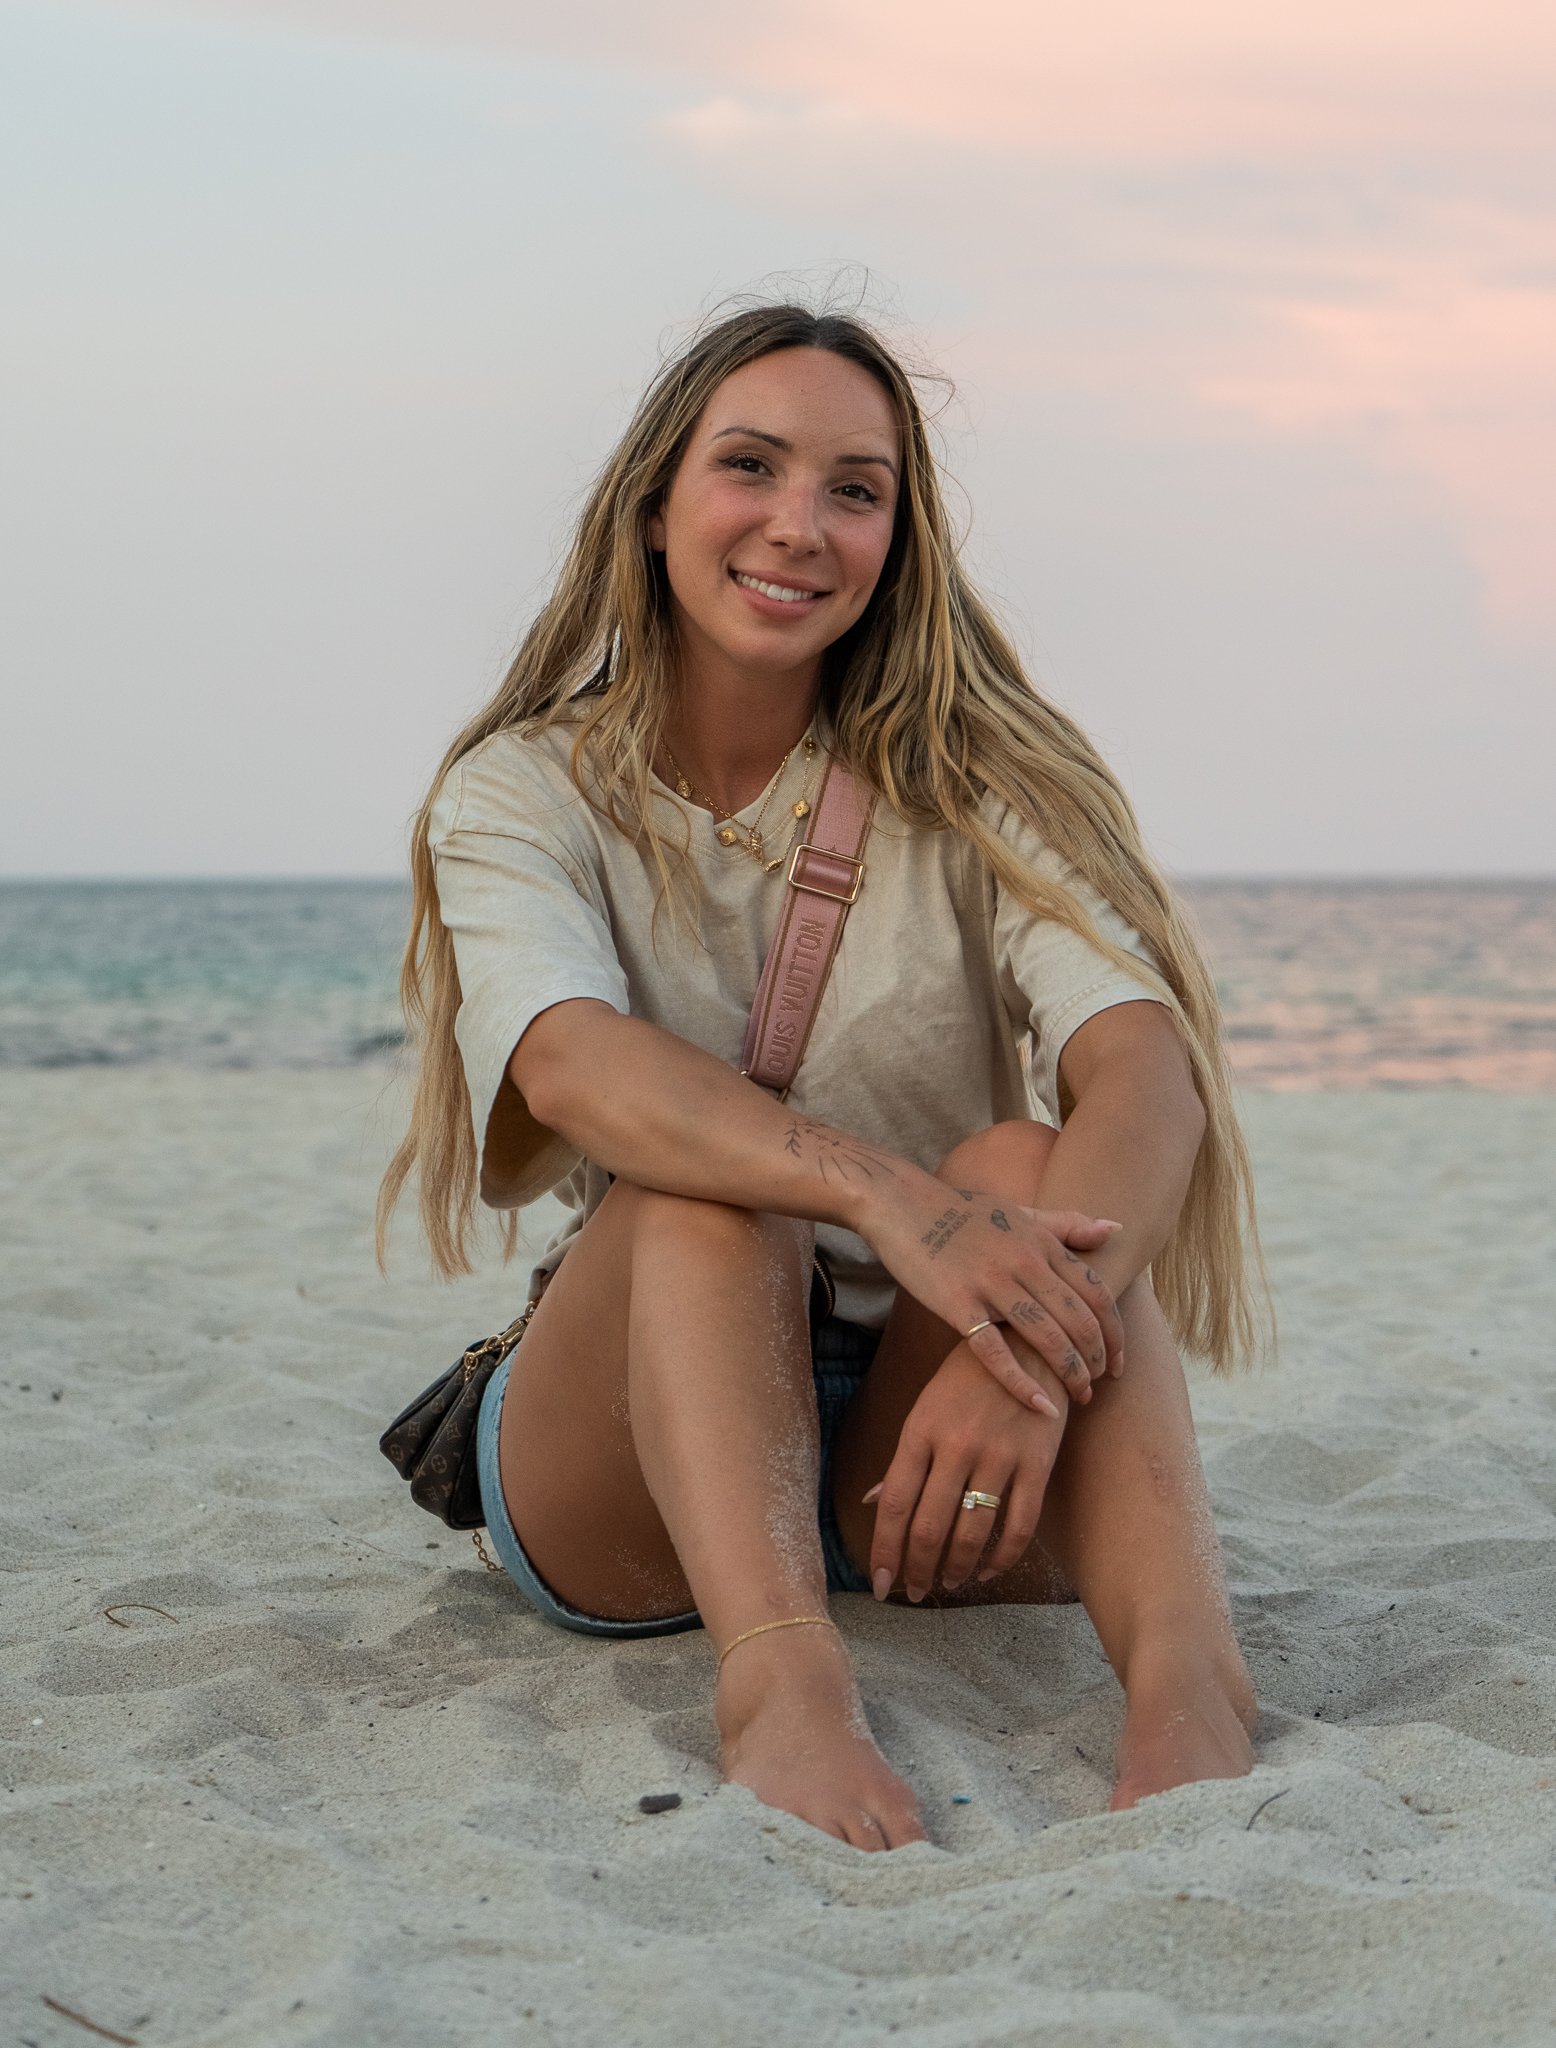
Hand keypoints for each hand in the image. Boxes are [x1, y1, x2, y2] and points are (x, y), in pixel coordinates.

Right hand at [862, 1173, 1124, 1414]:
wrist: (902, 1204)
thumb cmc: (962, 1211)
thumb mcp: (1021, 1213)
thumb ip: (1068, 1224)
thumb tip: (1117, 1229)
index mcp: (1042, 1243)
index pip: (1097, 1293)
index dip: (1115, 1332)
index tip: (1118, 1361)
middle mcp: (1024, 1263)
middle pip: (1079, 1320)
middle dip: (1097, 1359)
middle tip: (1100, 1385)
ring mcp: (992, 1284)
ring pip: (1047, 1338)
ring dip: (1071, 1374)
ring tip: (1079, 1398)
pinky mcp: (958, 1304)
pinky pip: (996, 1352)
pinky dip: (1022, 1383)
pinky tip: (1042, 1408)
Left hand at [863, 1343, 1067, 1600]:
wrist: (1028, 1342)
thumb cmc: (967, 1379)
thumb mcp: (926, 1409)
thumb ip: (903, 1459)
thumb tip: (872, 1503)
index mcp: (920, 1431)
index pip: (894, 1504)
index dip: (884, 1550)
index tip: (879, 1583)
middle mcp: (956, 1445)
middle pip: (929, 1526)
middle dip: (918, 1569)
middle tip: (915, 1591)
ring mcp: (999, 1455)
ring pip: (973, 1533)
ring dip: (957, 1569)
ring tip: (949, 1583)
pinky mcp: (1037, 1463)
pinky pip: (1019, 1527)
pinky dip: (1002, 1558)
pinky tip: (989, 1570)